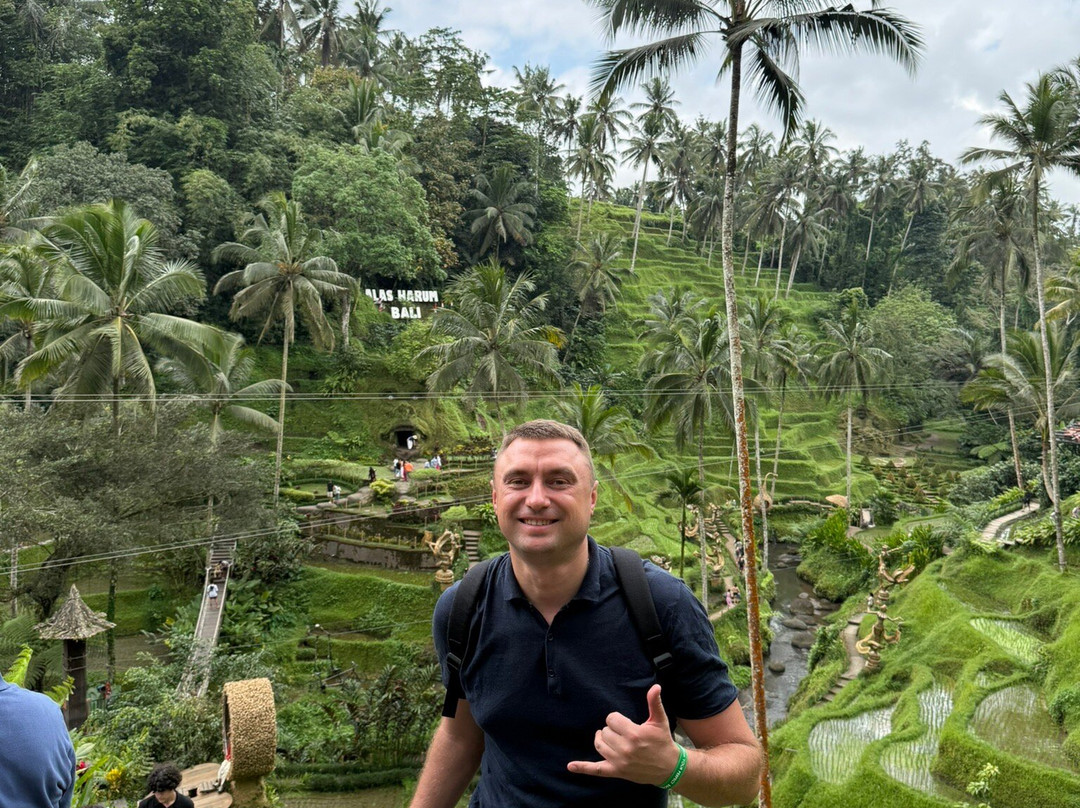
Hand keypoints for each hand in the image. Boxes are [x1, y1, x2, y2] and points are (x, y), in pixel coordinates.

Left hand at [566, 684, 680, 785]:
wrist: (669, 768)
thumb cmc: (663, 741)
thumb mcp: (660, 721)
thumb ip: (654, 703)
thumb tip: (655, 686)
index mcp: (633, 734)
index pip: (611, 719)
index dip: (617, 719)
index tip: (626, 723)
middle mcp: (624, 749)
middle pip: (604, 731)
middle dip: (612, 730)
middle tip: (622, 733)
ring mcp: (619, 762)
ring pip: (599, 745)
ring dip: (602, 740)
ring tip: (609, 738)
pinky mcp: (616, 772)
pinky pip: (596, 769)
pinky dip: (582, 768)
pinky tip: (570, 766)